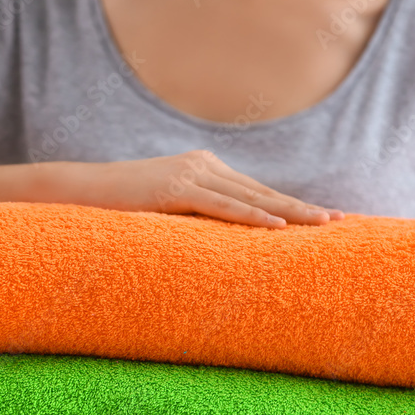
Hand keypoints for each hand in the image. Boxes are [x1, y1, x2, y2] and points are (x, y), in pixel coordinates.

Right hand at [36, 150, 343, 229]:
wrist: (74, 191)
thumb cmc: (116, 208)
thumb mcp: (163, 213)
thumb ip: (191, 220)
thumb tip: (216, 249)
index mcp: (203, 170)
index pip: (256, 192)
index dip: (290, 206)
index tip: (322, 218)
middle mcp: (202, 165)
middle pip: (263, 192)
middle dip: (302, 207)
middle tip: (339, 220)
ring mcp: (189, 173)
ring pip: (250, 198)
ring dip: (289, 212)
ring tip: (322, 224)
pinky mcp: (174, 188)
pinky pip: (221, 206)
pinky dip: (251, 217)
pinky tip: (278, 228)